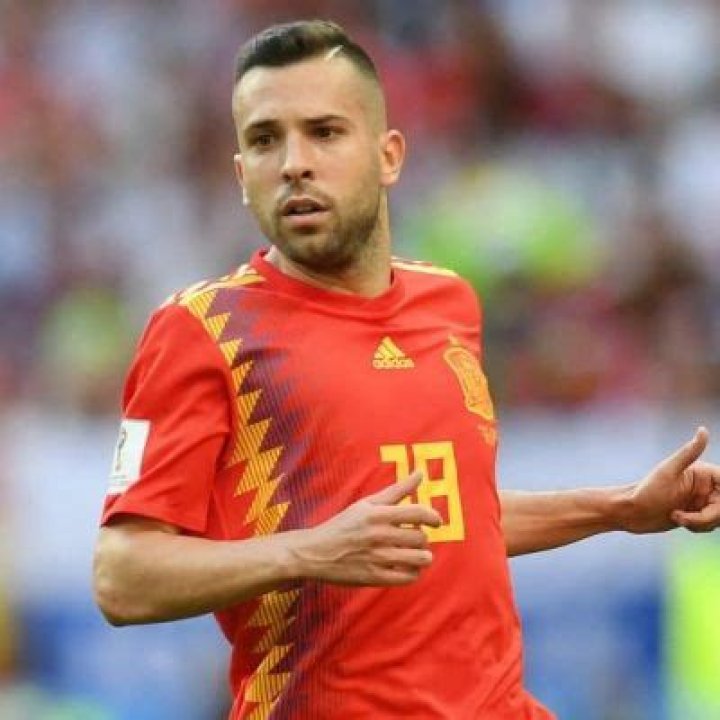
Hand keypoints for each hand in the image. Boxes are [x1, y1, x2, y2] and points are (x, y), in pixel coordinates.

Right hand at [292, 471, 441, 585]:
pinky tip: (406, 567)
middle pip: (421, 537)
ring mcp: (377, 558)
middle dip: (422, 538)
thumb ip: (398, 490)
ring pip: (419, 559)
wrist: (315, 552)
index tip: (436, 522)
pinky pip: (408, 577)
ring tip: (414, 553)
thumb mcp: (368, 504)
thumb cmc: (344, 524)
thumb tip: (421, 472)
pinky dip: (413, 572)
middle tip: (413, 538)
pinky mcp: (375, 578)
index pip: (418, 513)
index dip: (433, 517)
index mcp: (378, 514)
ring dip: (422, 556)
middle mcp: (379, 535)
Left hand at [620, 427, 719, 533]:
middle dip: (708, 516)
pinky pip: (709, 525)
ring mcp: (701, 501)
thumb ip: (688, 452)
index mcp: (702, 472)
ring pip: (718, 517)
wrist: (630, 512)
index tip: (712, 506)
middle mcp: (705, 486)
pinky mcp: (696, 515)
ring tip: (676, 516)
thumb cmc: (646, 491)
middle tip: (685, 517)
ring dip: (700, 522)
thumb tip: (703, 429)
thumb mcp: (668, 472)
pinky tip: (676, 519)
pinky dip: (697, 526)